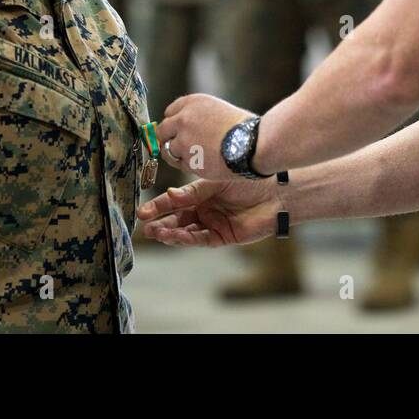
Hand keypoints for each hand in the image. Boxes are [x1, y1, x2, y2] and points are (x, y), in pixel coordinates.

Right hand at [138, 179, 281, 246]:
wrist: (276, 192)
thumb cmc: (248, 180)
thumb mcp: (215, 181)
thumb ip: (193, 191)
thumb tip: (169, 194)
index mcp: (201, 193)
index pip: (175, 200)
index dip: (159, 205)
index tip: (142, 211)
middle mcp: (205, 209)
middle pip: (177, 218)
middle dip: (160, 222)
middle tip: (144, 226)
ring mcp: (213, 224)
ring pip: (186, 231)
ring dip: (170, 233)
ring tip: (155, 233)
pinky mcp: (223, 237)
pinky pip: (201, 239)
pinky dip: (186, 239)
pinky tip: (174, 237)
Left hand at [156, 93, 256, 179]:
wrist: (252, 145)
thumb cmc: (244, 128)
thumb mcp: (219, 110)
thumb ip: (199, 116)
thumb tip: (184, 127)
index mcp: (192, 102)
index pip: (170, 112)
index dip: (175, 123)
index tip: (181, 130)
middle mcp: (183, 118)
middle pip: (163, 130)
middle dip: (170, 138)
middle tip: (183, 146)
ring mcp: (183, 140)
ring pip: (168, 150)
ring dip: (179, 154)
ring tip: (198, 156)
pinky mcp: (187, 159)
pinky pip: (180, 165)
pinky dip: (189, 166)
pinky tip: (205, 163)